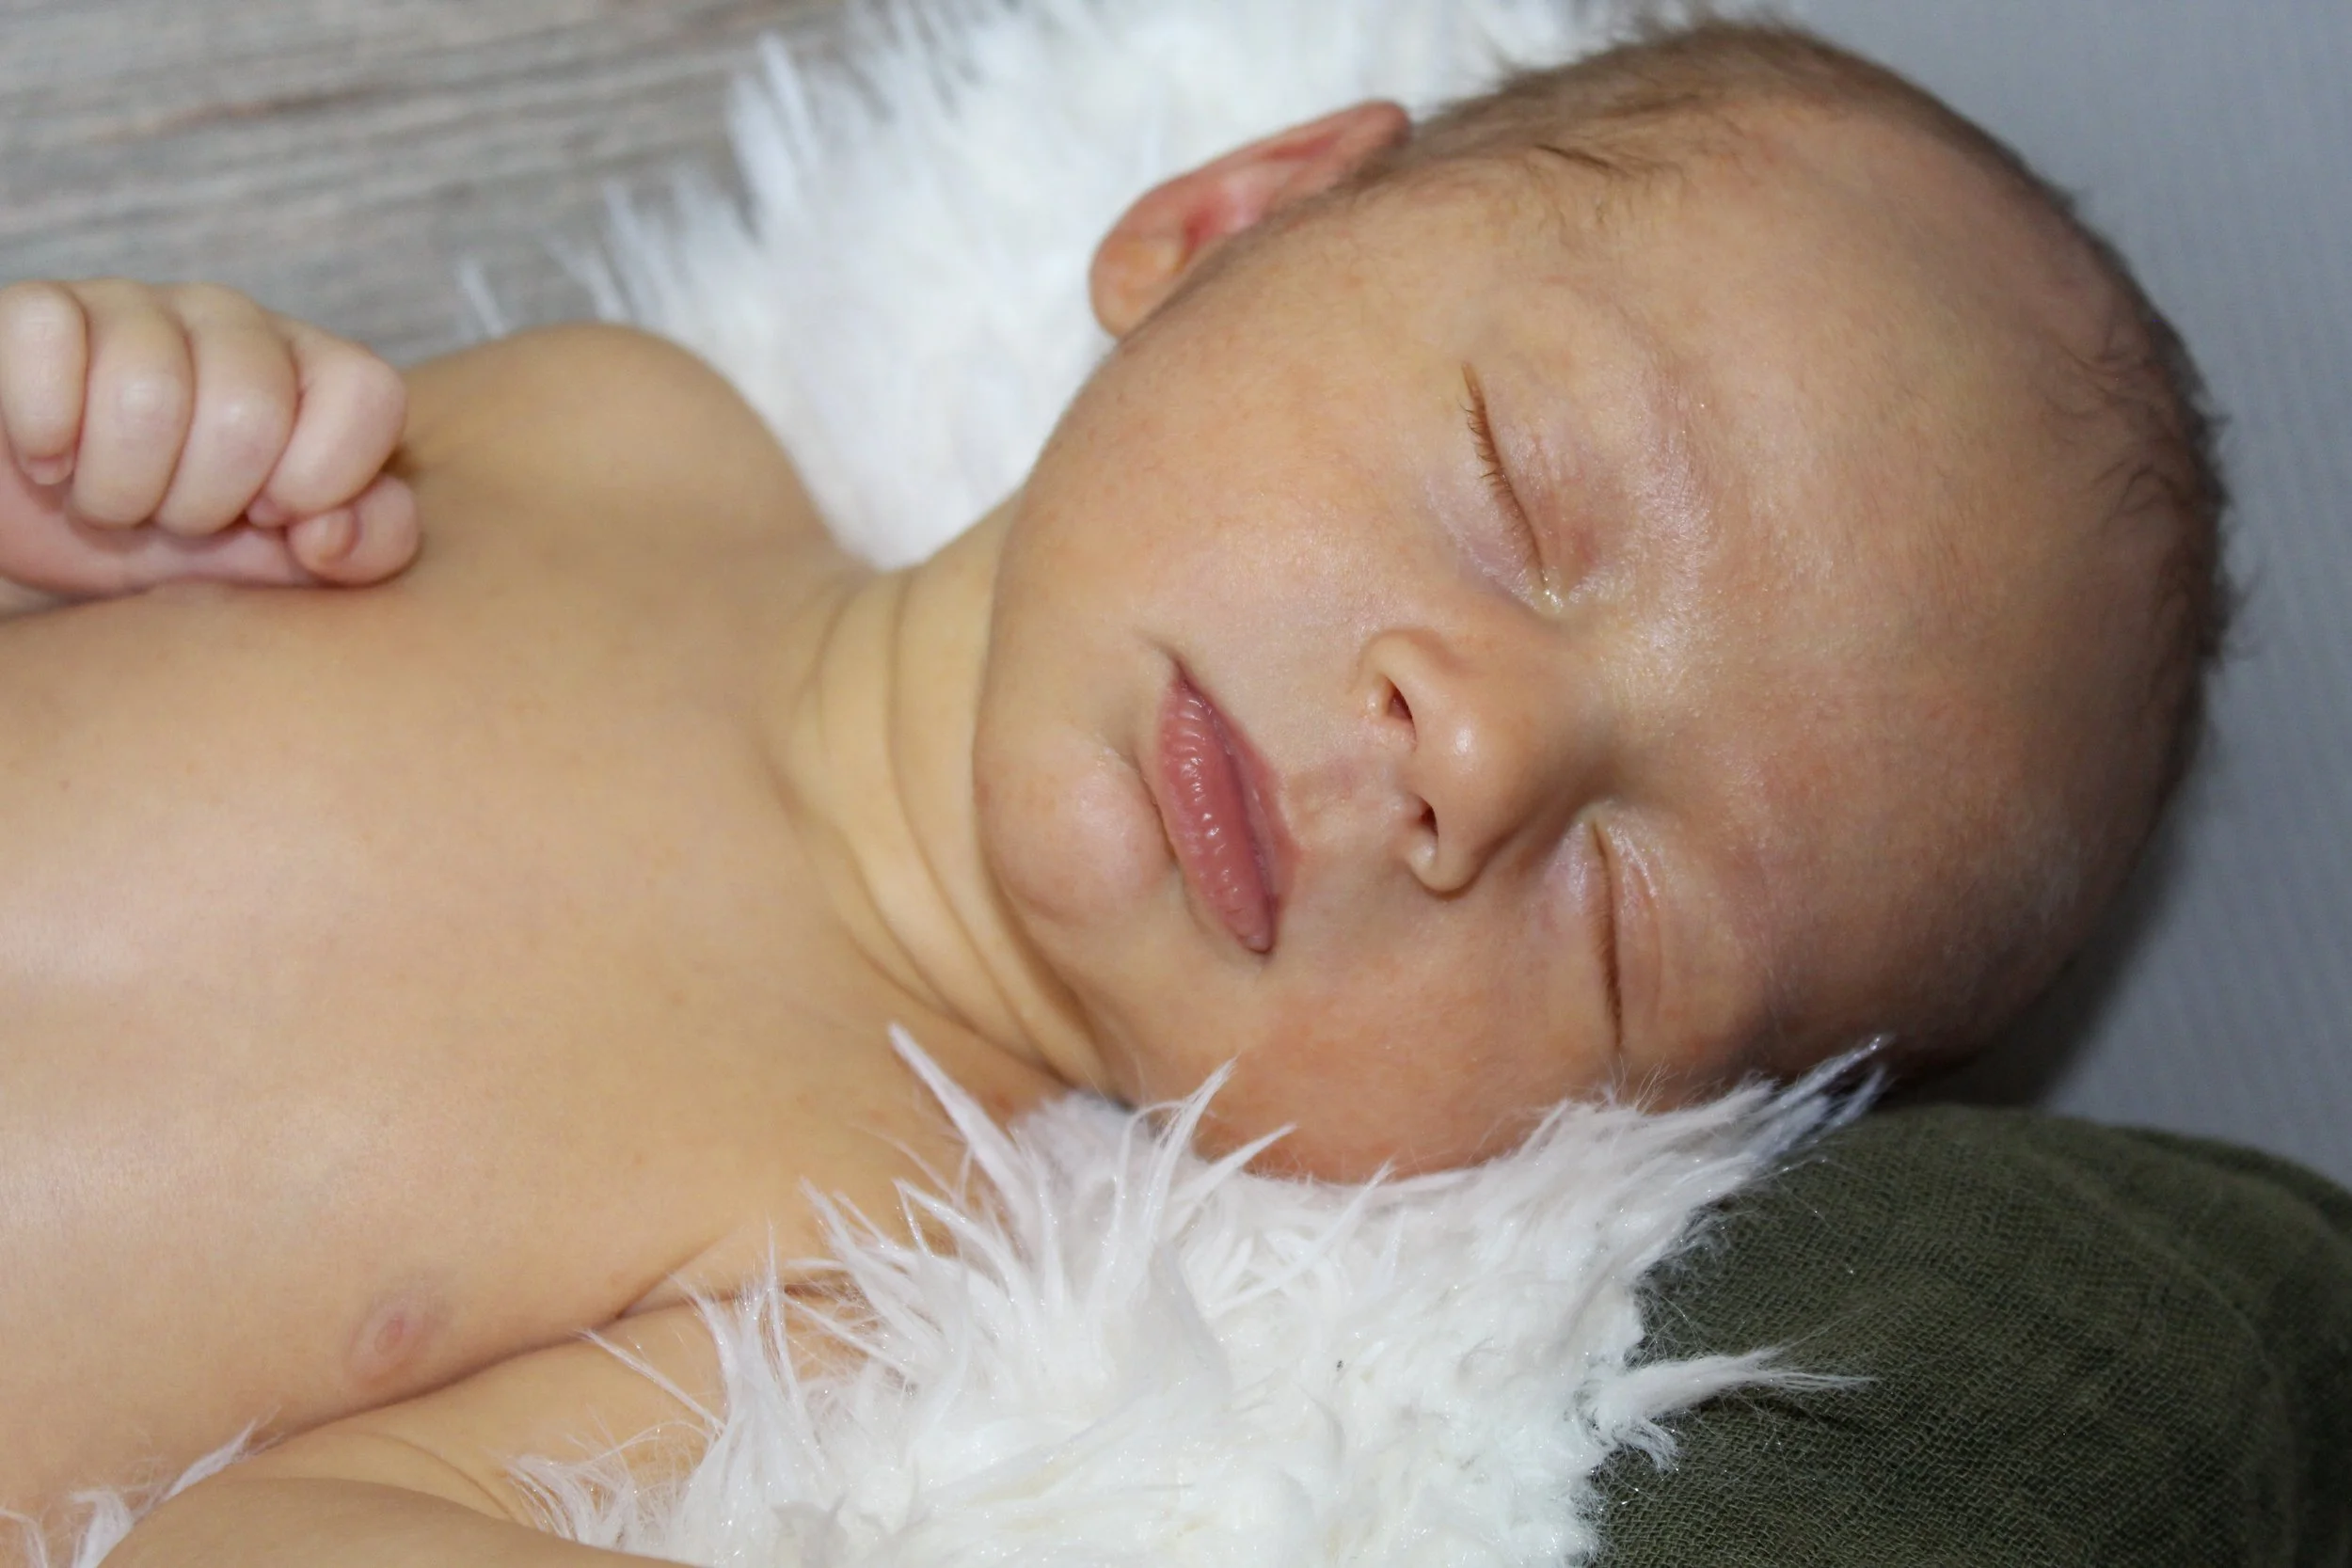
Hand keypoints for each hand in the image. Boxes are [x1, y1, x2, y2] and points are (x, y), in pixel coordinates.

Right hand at [0, 279, 419, 603]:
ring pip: (144, 395)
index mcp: (314, 372)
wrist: (56, 549)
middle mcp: (235, 322)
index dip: (320, 481)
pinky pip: (47, 343)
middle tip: (175, 515)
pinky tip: (49, 460)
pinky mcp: (37, 309)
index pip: (369, 394)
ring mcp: (134, 305)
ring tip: (113, 497)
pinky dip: (43, 434)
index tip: (269, 517)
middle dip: (204, 504)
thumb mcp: (290, 565)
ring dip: (118, 489)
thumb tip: (329, 531)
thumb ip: (367, 544)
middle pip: (249, 412)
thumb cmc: (187, 547)